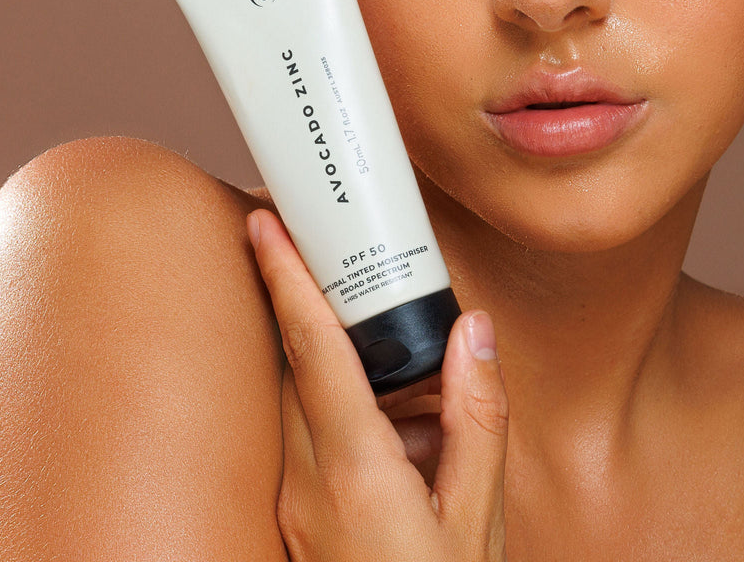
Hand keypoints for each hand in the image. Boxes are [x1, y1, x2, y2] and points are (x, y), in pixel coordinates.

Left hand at [247, 207, 507, 561]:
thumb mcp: (480, 521)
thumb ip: (479, 417)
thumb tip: (474, 328)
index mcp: (356, 469)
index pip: (311, 349)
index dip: (285, 278)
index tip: (262, 223)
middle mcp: (306, 476)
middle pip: (291, 362)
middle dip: (294, 298)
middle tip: (309, 243)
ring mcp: (289, 496)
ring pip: (291, 397)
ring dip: (318, 355)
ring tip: (368, 343)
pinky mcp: (290, 511)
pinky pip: (298, 433)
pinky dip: (326, 403)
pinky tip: (380, 419)